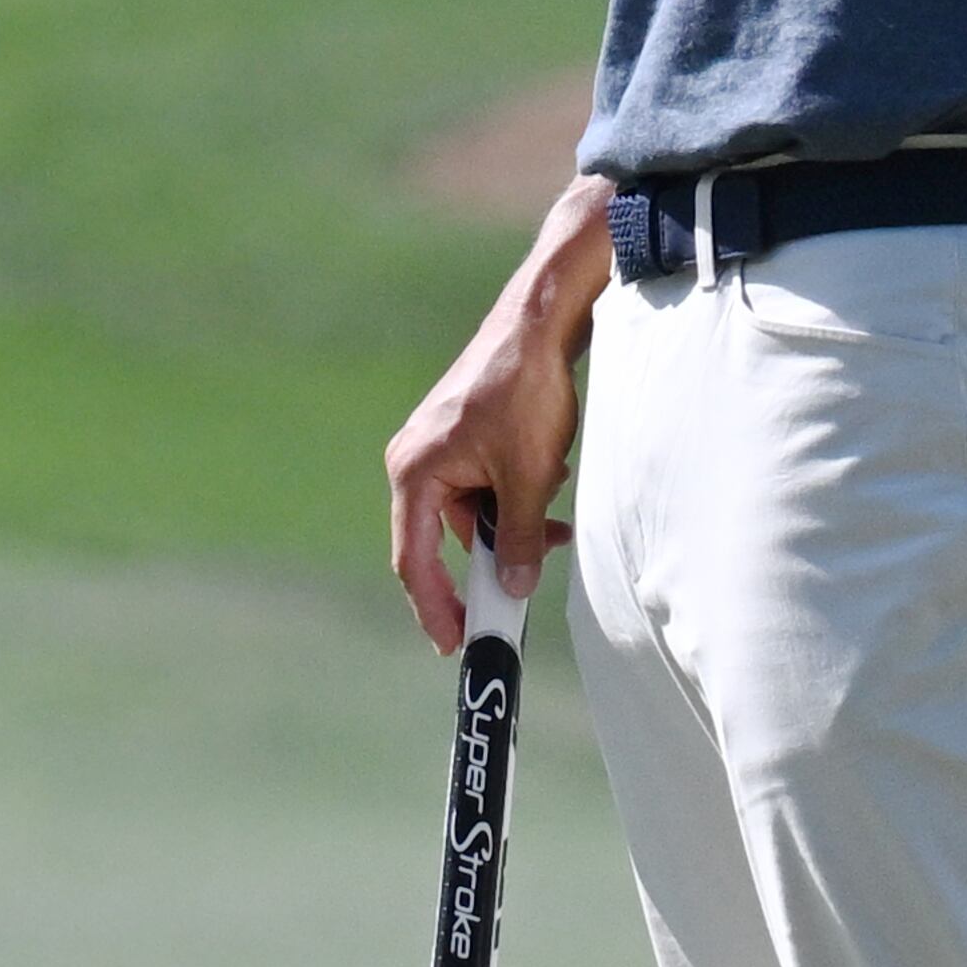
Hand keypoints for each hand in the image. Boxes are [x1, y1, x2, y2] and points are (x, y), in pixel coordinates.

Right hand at [386, 183, 609, 648]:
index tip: (455, 643)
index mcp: (414, 473)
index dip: (434, 606)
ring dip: (514, 520)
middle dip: (493, 556)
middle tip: (525, 584)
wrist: (540, 324)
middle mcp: (414, 462)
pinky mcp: (460, 438)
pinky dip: (514, 492)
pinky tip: (547, 473)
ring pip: (474, 512)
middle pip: (445, 539)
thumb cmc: (525, 392)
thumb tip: (517, 588)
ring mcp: (436, 448)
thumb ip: (520, 537)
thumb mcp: (529, 476)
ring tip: (553, 505)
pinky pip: (483, 485)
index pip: (415, 559)